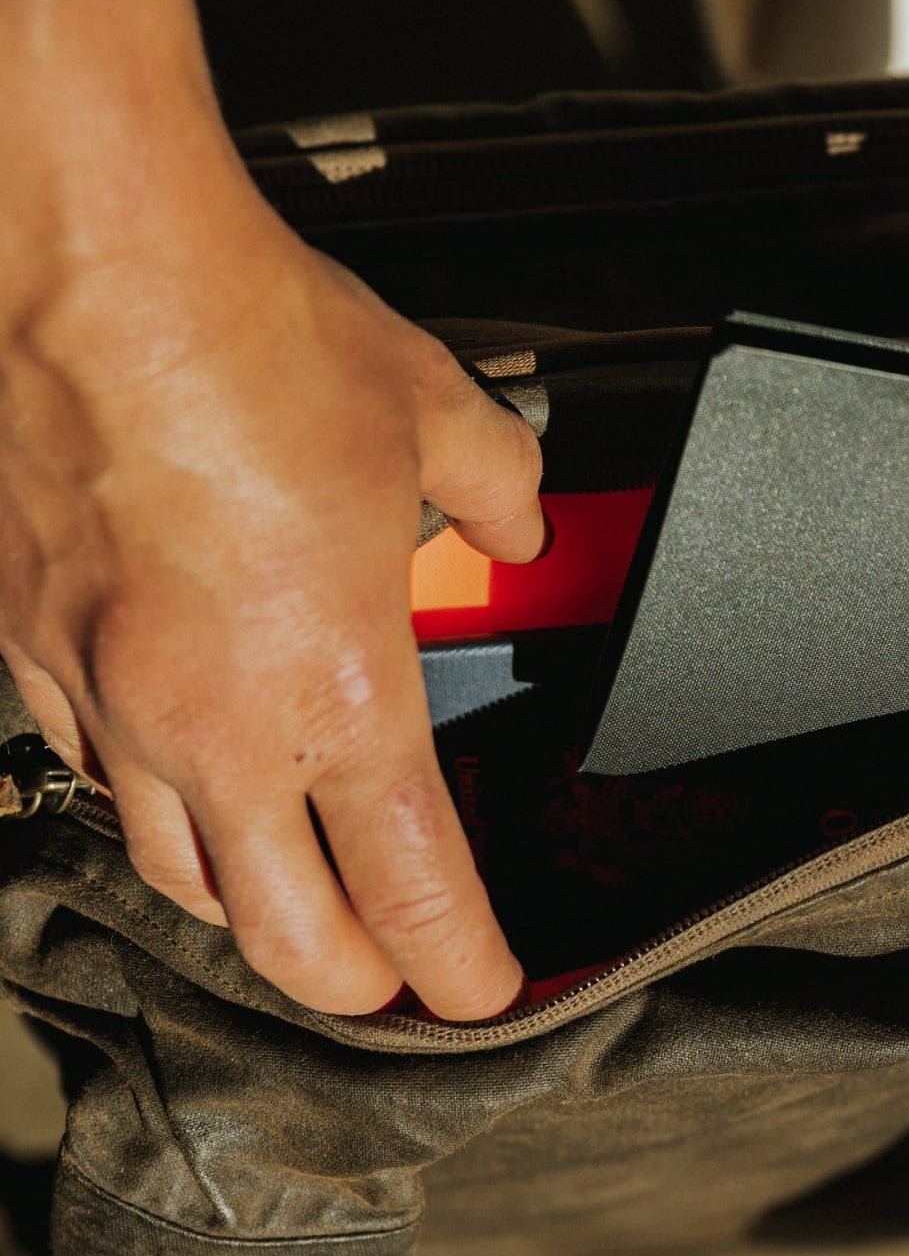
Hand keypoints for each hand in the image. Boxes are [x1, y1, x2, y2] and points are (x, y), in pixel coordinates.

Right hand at [0, 177, 541, 1019]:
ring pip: (175, 872)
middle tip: (389, 975)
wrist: (87, 265)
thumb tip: (513, 524)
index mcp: (338, 692)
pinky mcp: (32, 651)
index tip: (479, 990)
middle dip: (351, 980)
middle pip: (286, 938)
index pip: (413, 894)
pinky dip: (145, 801)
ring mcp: (108, 702)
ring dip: (244, 906)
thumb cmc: (249, 337)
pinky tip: (171, 778)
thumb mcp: (438, 414)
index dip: (457, 968)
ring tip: (285, 897)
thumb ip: (498, 495)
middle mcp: (216, 728)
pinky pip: (87, 773)